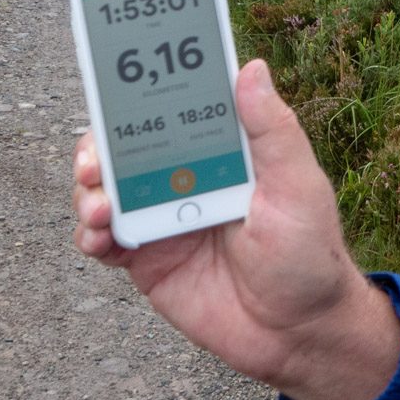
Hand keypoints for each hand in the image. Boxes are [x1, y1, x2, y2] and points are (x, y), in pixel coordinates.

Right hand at [73, 59, 399, 399]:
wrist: (297, 332)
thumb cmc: (309, 253)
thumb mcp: (297, 185)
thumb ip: (271, 130)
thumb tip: (253, 67)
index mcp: (226, 150)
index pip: (182, 105)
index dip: (150, 87)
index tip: (121, 72)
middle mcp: (189, 176)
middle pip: (130, 143)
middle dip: (103, 141)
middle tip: (96, 156)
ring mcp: (164, 215)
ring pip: (108, 187)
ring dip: (90, 188)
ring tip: (99, 203)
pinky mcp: (147, 258)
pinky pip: (103, 238)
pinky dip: (90, 233)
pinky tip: (99, 236)